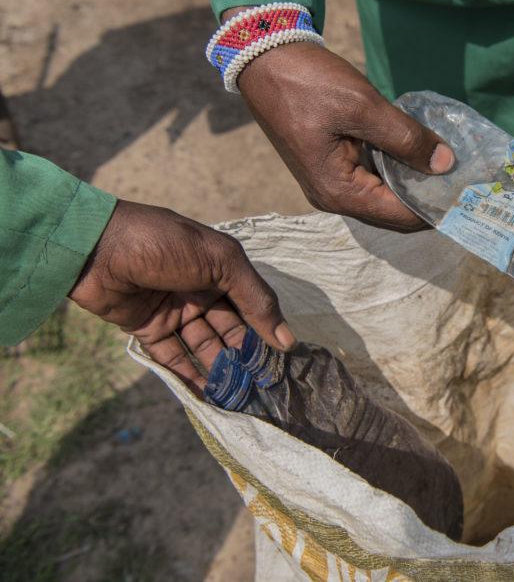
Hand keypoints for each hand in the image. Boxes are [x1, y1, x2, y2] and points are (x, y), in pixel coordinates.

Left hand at [69, 200, 294, 393]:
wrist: (97, 247)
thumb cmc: (165, 244)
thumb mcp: (221, 262)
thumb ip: (257, 300)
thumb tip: (288, 340)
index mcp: (222, 269)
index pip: (252, 306)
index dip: (266, 332)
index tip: (282, 362)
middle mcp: (201, 290)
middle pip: (230, 330)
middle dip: (245, 356)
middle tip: (263, 387)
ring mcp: (174, 311)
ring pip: (204, 346)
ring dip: (220, 370)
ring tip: (238, 397)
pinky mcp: (147, 329)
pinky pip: (172, 357)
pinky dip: (189, 375)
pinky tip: (207, 396)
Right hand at [228, 7, 454, 231]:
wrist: (265, 57)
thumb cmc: (309, 82)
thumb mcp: (363, 107)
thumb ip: (406, 138)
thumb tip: (445, 164)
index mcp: (338, 191)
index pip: (400, 216)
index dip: (436, 208)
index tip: (469, 195)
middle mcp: (333, 196)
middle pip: (393, 212)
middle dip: (428, 199)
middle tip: (466, 182)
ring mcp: (330, 182)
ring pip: (383, 195)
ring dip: (413, 183)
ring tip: (450, 168)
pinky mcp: (331, 164)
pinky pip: (372, 177)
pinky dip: (396, 169)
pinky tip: (420, 153)